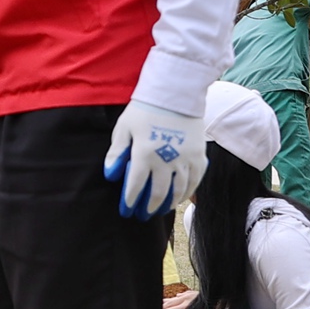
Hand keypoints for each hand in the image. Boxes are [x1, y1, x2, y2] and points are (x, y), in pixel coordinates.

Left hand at [103, 98, 205, 220]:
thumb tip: (110, 176)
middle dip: (149, 207)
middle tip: (143, 215)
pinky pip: (195, 181)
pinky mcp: (199, 156)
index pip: (136, 186)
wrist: (175, 93)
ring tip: (160, 210)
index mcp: (144, 154)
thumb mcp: (124, 128)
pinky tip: (180, 199)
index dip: (130, 201)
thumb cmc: (145, 110)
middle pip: (158, 193)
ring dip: (168, 204)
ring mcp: (185, 159)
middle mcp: (166, 160)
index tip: (127, 211)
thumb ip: (116, 153)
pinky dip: (187, 193)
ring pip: (178, 190)